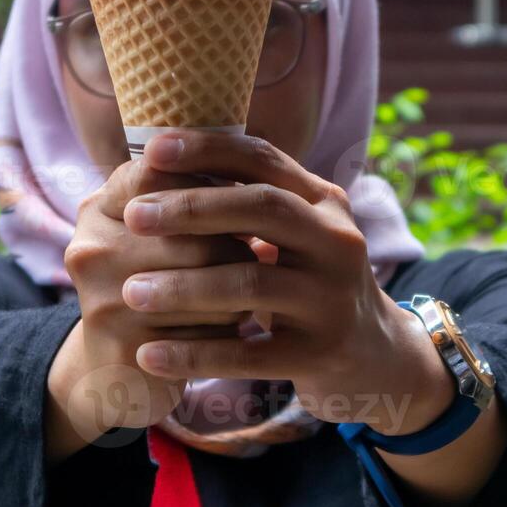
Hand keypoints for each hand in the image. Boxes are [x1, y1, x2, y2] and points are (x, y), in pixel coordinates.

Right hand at [47, 154, 258, 458]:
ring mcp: (102, 298)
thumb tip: (265, 176)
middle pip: (192, 229)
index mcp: (99, 208)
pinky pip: (204, 329)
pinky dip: (229, 332)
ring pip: (204, 279)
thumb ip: (195, 199)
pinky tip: (231, 337)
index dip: (212, 186)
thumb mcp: (162, 238)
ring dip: (240, 290)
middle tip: (261, 260)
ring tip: (247, 298)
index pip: (160, 172)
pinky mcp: (124, 346)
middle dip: (238, 247)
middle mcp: (90, 247)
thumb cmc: (157, 290)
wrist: (115, 375)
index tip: (243, 204)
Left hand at [119, 131, 454, 435]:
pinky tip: (149, 355)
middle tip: (133, 216)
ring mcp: (333, 299)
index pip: (263, 160)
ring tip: (132, 292)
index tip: (151, 150)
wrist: (374, 356)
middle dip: (192, 208)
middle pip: (263, 209)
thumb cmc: (309, 284)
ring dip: (184, 286)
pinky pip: (249, 353)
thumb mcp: (295, 235)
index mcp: (323, 202)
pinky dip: (195, 353)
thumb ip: (247, 203)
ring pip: (252, 282)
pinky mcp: (321, 353)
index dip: (207, 149)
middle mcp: (337, 242)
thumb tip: (157, 164)